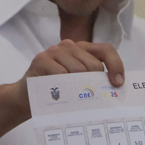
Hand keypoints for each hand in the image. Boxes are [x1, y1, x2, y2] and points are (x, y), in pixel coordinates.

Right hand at [7, 40, 125, 113]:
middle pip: (94, 64)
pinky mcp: (41, 59)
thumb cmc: (56, 91)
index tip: (118, 83)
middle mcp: (69, 46)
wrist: (26, 97)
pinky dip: (63, 87)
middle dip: (95, 84)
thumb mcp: (78, 83)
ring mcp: (54, 51)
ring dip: (77, 88)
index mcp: (82, 49)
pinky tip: (59, 93)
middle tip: (89, 98)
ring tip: (72, 98)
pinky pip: (61, 74)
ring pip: (78, 70)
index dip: (116, 65)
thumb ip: (93, 79)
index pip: (106, 50)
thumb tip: (116, 88)